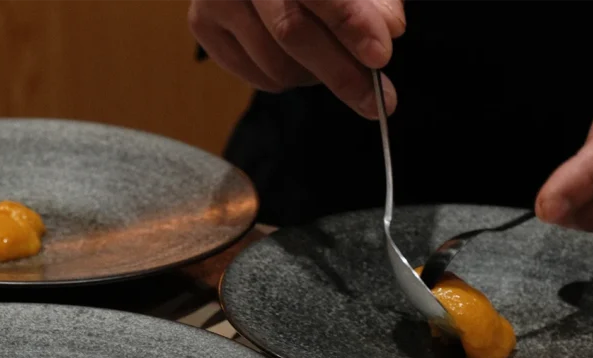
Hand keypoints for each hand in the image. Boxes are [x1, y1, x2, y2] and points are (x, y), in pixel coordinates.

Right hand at [188, 0, 403, 117]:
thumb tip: (390, 29)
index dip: (350, 23)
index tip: (380, 56)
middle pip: (291, 32)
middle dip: (340, 71)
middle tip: (376, 100)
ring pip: (274, 63)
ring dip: (315, 76)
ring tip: (334, 62)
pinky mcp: (202, 25)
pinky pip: (256, 76)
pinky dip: (288, 78)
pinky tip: (299, 59)